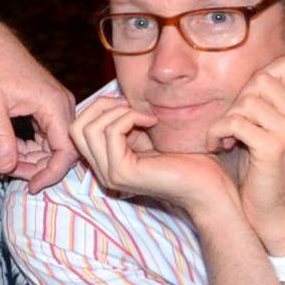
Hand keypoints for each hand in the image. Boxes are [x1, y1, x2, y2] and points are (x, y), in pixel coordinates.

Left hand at [0, 38, 76, 190]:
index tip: (30, 187)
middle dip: (37, 167)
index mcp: (54, 104)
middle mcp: (62, 105)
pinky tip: (9, 148)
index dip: (50, 174)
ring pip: (53, 145)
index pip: (67, 151)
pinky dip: (29, 147)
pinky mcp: (47, 107)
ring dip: (32, 158)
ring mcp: (56, 105)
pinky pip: (46, 136)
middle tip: (8, 172)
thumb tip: (7, 169)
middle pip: (62, 150)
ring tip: (5, 160)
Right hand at [71, 96, 235, 211]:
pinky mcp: (121, 172)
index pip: (79, 129)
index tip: (128, 105)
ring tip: (145, 115)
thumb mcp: (149, 136)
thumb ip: (128, 125)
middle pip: (76, 127)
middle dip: (101, 106)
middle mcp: (103, 171)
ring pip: (89, 129)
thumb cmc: (187, 159)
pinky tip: (152, 122)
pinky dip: (130, 118)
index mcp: (106, 163)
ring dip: (118, 112)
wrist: (207, 184)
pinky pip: (111, 133)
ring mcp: (110, 174)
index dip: (99, 108)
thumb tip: (114, 100)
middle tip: (129, 105)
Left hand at [203, 58, 284, 251]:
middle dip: (237, 100)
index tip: (243, 106)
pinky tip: (218, 147)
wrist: (272, 213)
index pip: (281, 66)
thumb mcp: (265, 133)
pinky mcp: (273, 147)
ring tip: (224, 138)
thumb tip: (245, 76)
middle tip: (230, 125)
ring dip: (226, 119)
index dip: (254, 79)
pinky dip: (217, 132)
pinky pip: (235, 122)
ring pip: (246, 101)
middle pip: (260, 79)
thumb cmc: (260, 173)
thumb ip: (262, 106)